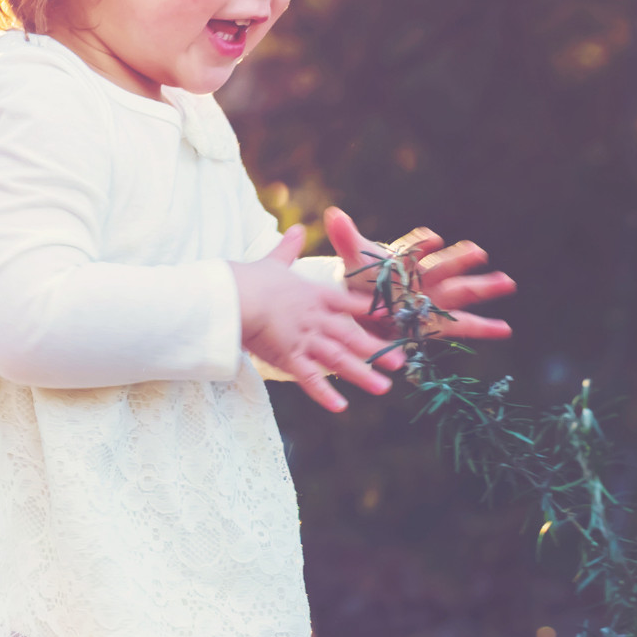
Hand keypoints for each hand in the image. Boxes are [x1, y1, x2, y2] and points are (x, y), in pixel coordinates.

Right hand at [231, 225, 406, 412]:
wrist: (234, 296)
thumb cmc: (249, 278)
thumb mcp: (273, 260)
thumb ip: (288, 248)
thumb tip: (296, 229)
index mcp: (314, 295)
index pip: (350, 304)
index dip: (372, 312)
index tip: (391, 320)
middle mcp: (316, 318)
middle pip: (353, 336)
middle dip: (378, 350)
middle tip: (401, 363)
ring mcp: (305, 339)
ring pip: (340, 359)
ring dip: (363, 374)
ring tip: (383, 387)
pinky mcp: (289, 357)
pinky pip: (310, 379)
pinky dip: (325, 394)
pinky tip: (341, 407)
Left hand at [323, 207, 514, 341]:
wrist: (367, 307)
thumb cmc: (364, 280)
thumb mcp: (354, 263)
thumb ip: (347, 240)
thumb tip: (333, 214)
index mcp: (405, 261)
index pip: (412, 249)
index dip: (421, 244)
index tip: (431, 238)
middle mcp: (425, 277)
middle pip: (443, 267)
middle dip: (460, 261)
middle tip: (479, 252)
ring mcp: (435, 300)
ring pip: (460, 293)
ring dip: (483, 287)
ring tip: (506, 282)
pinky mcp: (439, 323)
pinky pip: (462, 326)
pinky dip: (484, 328)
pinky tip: (504, 329)